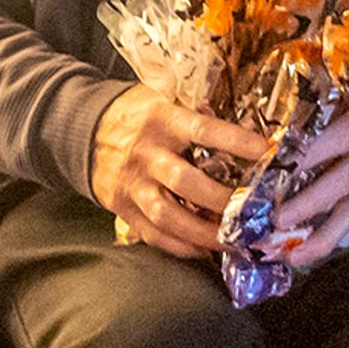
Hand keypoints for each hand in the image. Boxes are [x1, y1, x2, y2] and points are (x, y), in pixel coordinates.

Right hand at [92, 87, 268, 259]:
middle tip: (252, 210)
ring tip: (231, 240)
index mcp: (161, 121)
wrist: (83, 130)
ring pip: (168, 215)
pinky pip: (153, 233)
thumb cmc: (135, 115)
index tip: (266, 150)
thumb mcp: (162, 98)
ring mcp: (132, 184)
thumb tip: (241, 125)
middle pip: (186, 182)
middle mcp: (145, 154)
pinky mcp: (123, 207)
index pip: (203, 130)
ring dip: (202, 232)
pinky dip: (179, 245)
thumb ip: (194, 111)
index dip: (235, 141)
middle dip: (222, 200)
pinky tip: (202, 249)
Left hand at [272, 68, 348, 269]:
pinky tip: (308, 253)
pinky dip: (333, 239)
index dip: (285, 161)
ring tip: (285, 254)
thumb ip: (334, 82)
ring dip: (314, 240)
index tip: (255, 172)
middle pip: (326, 190)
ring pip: (344, 219)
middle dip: (294, 208)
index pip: (317, 147)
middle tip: (261, 219)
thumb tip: (287, 83)